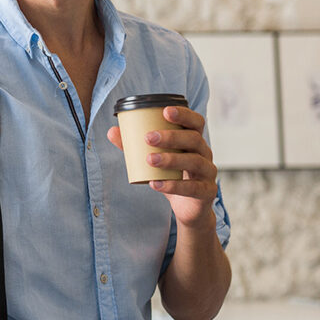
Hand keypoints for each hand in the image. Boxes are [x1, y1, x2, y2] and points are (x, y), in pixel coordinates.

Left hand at [106, 106, 217, 228]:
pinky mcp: (206, 192)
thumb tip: (112, 131)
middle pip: (194, 139)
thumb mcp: (154, 160)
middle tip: (148, 138)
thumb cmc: (172, 176)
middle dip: (172, 137)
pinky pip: (192, 188)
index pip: (196, 122)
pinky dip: (174, 186)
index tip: (165, 111)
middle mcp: (204, 154)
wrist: (187, 208)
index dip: (184, 114)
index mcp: (193, 141)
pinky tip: (156, 184)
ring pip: (195, 161)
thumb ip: (134, 146)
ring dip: (172, 159)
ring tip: (150, 159)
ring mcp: (208, 173)